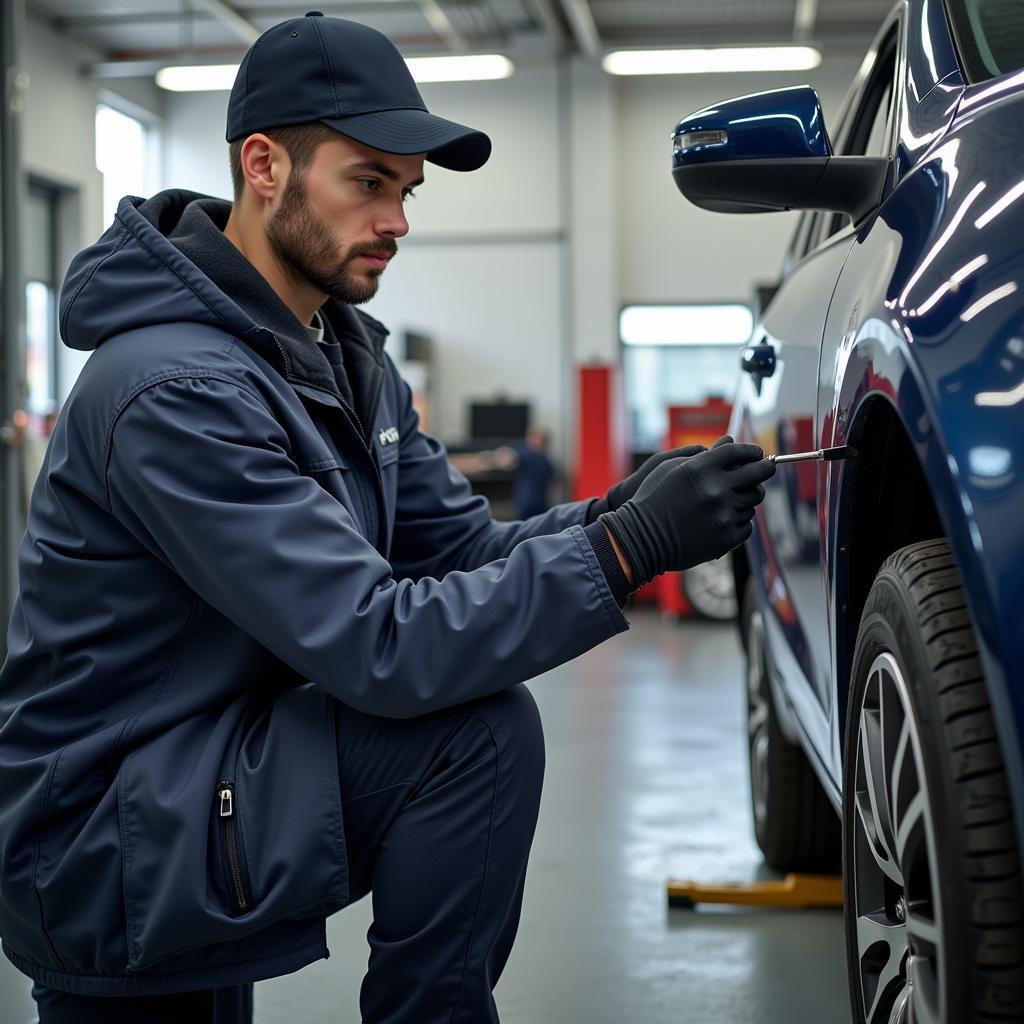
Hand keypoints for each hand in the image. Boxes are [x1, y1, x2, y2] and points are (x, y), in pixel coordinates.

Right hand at [599, 436, 774, 587]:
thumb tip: (729, 442)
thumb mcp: (671, 468)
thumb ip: (704, 455)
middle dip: (764, 468)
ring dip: (747, 497)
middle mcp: (716, 490)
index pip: (739, 452)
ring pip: (753, 501)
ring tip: (734, 498)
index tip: (756, 453)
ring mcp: (723, 515)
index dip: (751, 451)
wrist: (641, 538)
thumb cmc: (653, 498)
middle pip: (757, 474)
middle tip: (765, 468)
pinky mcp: (726, 538)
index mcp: (701, 469)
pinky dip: (739, 521)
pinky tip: (725, 519)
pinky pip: (746, 525)